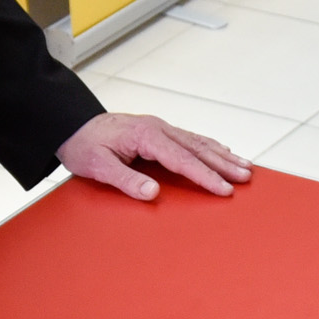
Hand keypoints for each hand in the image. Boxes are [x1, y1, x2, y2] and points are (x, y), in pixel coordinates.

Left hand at [58, 111, 252, 200]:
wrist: (72, 126)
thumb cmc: (84, 145)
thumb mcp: (99, 166)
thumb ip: (126, 180)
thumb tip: (152, 192)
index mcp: (146, 136)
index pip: (182, 160)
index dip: (205, 176)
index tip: (223, 189)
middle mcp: (158, 129)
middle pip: (197, 149)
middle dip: (224, 164)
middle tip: (246, 177)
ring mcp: (160, 128)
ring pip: (198, 142)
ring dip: (222, 155)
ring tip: (245, 166)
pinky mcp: (159, 131)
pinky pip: (190, 139)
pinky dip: (210, 146)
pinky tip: (222, 151)